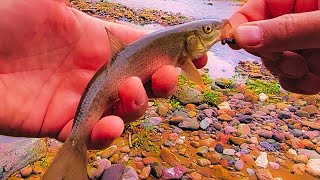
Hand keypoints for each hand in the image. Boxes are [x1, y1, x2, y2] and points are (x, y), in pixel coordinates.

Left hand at [0, 0, 206, 148]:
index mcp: (97, 40)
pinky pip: (92, 135)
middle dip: (161, 82)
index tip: (196, 55)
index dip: (172, 51)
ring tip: (131, 92)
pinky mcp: (59, 124)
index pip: (145, 47)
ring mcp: (80, 99)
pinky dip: (105, 134)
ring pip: (123, 111)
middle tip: (166, 76)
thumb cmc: (3, 20)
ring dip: (136, 106)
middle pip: (142, 82)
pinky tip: (108, 126)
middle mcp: (94, 71)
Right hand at [228, 0, 319, 94]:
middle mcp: (299, 23)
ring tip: (306, 68)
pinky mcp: (313, 66)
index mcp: (300, 0)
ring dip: (286, 72)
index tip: (232, 41)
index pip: (256, 8)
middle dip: (269, 55)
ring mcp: (305, 45)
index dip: (240, 24)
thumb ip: (284, 30)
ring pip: (274, 63)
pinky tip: (315, 78)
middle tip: (281, 55)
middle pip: (260, 40)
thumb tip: (242, 36)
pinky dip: (299, 84)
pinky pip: (291, 79)